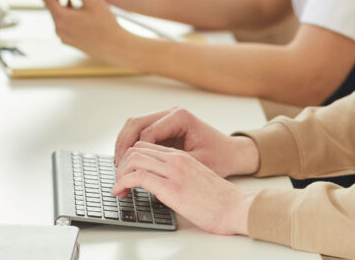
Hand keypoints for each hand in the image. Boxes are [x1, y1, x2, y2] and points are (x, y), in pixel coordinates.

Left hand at [22, 0, 126, 61]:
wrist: (116, 48)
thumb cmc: (107, 26)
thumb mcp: (92, 1)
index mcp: (62, 17)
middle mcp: (59, 28)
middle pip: (51, 4)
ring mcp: (63, 35)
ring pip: (59, 13)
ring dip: (65, 3)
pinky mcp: (69, 40)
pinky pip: (64, 22)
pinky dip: (69, 13)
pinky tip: (81, 10)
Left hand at [112, 143, 255, 235]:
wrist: (236, 207)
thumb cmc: (220, 201)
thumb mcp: (195, 181)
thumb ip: (178, 177)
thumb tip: (158, 186)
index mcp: (183, 157)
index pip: (147, 146)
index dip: (131, 158)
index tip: (125, 174)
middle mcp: (177, 159)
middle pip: (137, 148)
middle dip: (121, 164)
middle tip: (117, 182)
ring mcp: (174, 171)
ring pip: (134, 158)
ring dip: (119, 173)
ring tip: (117, 189)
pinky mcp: (171, 186)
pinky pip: (138, 175)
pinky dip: (122, 182)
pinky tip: (120, 191)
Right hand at [113, 107, 259, 177]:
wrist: (232, 153)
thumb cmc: (219, 158)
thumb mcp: (195, 163)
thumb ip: (170, 163)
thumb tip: (144, 172)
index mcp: (180, 117)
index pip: (146, 133)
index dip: (133, 154)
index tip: (126, 173)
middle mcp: (171, 113)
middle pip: (135, 124)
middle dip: (123, 146)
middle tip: (117, 168)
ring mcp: (166, 117)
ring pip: (134, 125)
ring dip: (124, 144)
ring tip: (119, 166)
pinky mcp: (164, 126)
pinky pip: (140, 131)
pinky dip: (131, 144)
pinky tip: (128, 161)